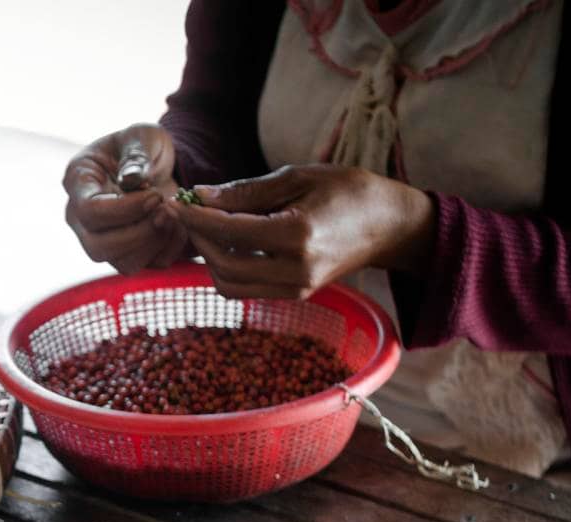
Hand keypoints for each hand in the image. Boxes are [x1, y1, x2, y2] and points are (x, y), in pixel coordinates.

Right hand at [62, 123, 188, 274]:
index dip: (123, 210)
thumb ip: (136, 155)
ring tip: (173, 214)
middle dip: (139, 233)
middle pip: (98, 247)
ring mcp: (102, 240)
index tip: (155, 194)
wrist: (155, 163)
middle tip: (166, 209)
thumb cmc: (141, 145)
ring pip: (122, 263)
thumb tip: (133, 180)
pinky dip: (168, 249)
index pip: (89, 212)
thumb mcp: (141, 136)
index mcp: (78, 183)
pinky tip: (177, 224)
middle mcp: (82, 219)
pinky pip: (146, 265)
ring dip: (154, 242)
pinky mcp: (126, 253)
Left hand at [171, 164, 435, 299]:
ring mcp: (296, 288)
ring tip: (206, 230)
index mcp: (298, 235)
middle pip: (223, 265)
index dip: (198, 218)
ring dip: (209, 259)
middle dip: (199, 240)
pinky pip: (246, 289)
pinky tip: (226, 245)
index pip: (230, 232)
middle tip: (188, 216)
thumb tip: (201, 196)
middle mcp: (295, 269)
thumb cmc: (350, 191)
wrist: (392, 225)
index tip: (178, 203)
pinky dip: (227, 269)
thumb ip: (247, 191)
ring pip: (229, 285)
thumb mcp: (300, 177)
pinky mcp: (295, 295)